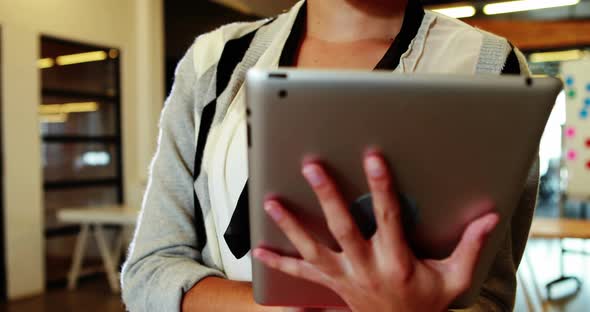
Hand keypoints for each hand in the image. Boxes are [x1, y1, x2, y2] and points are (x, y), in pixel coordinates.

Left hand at [253, 152, 498, 311]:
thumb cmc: (426, 304)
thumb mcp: (454, 279)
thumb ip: (470, 246)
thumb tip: (489, 217)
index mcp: (396, 261)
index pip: (388, 217)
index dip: (381, 186)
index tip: (373, 158)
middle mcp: (365, 267)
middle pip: (343, 228)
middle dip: (328, 196)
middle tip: (313, 167)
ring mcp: (343, 277)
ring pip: (313, 249)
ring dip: (291, 225)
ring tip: (271, 201)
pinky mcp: (331, 284)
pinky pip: (301, 274)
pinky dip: (279, 263)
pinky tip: (259, 251)